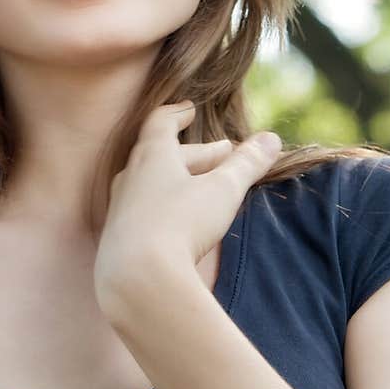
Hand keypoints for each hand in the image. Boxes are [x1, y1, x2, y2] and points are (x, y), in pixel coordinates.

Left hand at [93, 100, 281, 309]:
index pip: (161, 122)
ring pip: (152, 184)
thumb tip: (270, 139)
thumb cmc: (181, 223)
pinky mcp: (119, 238)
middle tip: (224, 153)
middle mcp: (130, 177)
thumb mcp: (222, 191)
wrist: (136, 279)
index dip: (177, 113)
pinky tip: (180, 224)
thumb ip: (246, 164)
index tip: (189, 109)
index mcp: (152, 155)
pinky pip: (144, 211)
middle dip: (196, 154)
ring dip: (180, 180)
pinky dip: (166, 206)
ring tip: (204, 187)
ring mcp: (121, 208)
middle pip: (162, 155)